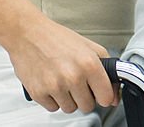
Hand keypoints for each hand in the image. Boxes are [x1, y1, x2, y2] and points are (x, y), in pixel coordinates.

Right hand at [3, 13, 117, 112]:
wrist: (28, 34)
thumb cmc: (58, 39)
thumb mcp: (90, 47)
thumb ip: (107, 69)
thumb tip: (114, 95)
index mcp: (89, 64)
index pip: (106, 97)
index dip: (104, 96)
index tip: (101, 93)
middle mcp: (73, 77)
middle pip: (88, 106)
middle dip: (85, 97)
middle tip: (78, 83)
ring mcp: (55, 87)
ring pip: (70, 109)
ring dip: (69, 99)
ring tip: (63, 81)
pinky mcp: (38, 93)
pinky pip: (53, 108)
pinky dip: (53, 99)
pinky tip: (51, 83)